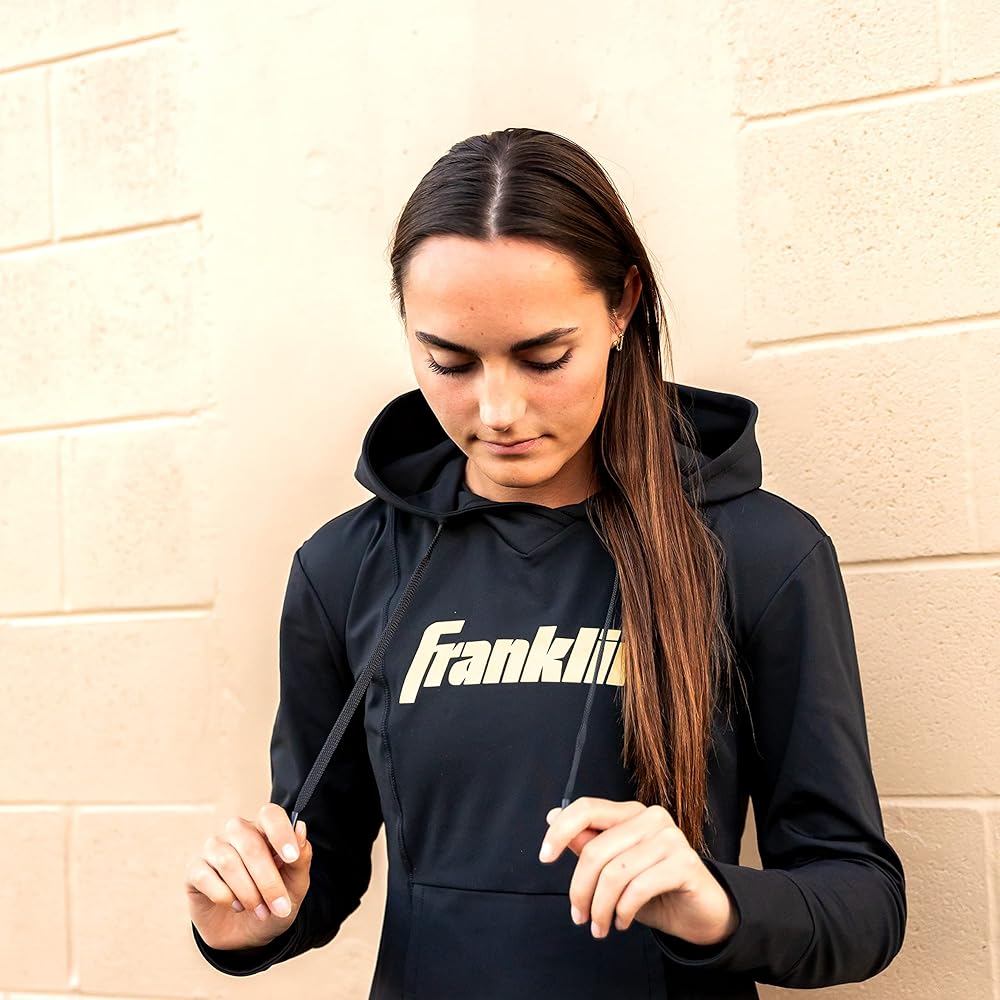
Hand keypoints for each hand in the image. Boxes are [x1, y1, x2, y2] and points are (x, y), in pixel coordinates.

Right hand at [185, 803, 312, 950]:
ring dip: (247, 892)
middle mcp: (237, 832)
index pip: (270, 814)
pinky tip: (233, 905)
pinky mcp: (194, 869)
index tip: (291, 857)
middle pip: (250, 844)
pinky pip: (205, 876)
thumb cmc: (272, 902)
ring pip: (228, 861)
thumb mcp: (295, 886)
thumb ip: (301, 858)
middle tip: (279, 907)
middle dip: (267, 880)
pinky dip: (223, 896)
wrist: (247, 935)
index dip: (281, 832)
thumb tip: (300, 828)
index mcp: (264, 829)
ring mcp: (213, 848)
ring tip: (259, 910)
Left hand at [538, 797, 739, 944]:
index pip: (586, 808)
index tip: (544, 857)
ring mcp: (670, 838)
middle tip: (579, 917)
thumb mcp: (613, 868)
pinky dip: (623, 911)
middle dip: (580, 889)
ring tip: (600, 926)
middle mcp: (650, 818)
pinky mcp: (685, 864)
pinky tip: (622, 921)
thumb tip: (553, 817)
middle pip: (595, 850)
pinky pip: (638, 888)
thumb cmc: (654, 888)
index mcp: (630, 812)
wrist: (700, 912)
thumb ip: (588, 844)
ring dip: (600, 908)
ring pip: (614, 874)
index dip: (560, 830)